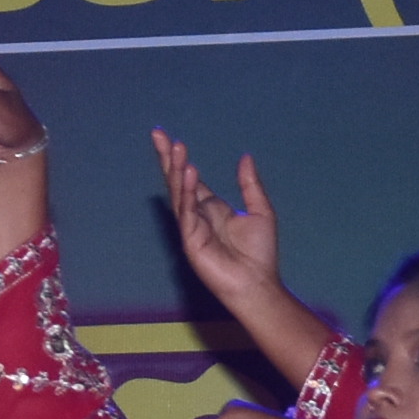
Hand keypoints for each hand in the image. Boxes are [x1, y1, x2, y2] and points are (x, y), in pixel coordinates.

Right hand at [153, 131, 283, 304]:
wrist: (257, 283)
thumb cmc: (259, 254)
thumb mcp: (260, 211)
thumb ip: (250, 185)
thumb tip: (244, 157)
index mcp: (210, 208)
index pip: (190, 179)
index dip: (179, 159)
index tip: (169, 138)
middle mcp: (197, 216)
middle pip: (178, 182)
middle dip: (168, 159)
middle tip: (158, 135)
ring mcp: (192, 229)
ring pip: (179, 195)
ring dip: (176, 171)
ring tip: (176, 148)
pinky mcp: (192, 242)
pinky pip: (186, 214)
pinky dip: (186, 193)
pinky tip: (188, 173)